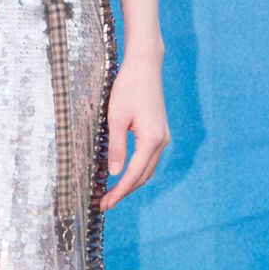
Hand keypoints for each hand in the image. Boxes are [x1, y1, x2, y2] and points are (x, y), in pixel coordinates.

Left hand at [101, 54, 167, 210]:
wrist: (145, 66)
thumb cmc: (128, 88)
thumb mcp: (116, 118)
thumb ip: (116, 147)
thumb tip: (114, 173)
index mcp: (151, 140)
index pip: (133, 174)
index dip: (119, 191)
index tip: (105, 203)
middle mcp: (161, 141)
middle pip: (143, 175)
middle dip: (124, 191)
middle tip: (105, 202)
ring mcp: (163, 136)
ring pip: (147, 168)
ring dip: (131, 181)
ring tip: (112, 192)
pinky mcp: (159, 131)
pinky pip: (149, 157)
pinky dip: (137, 169)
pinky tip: (123, 171)